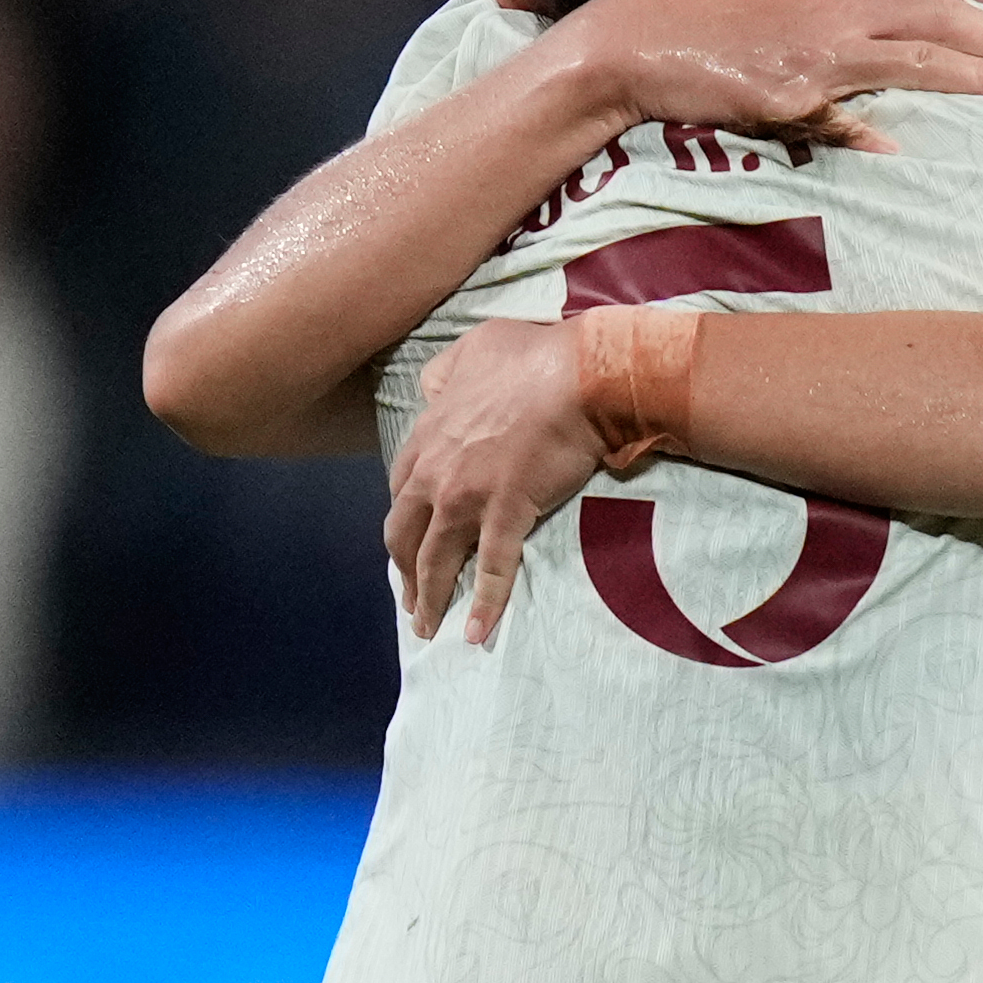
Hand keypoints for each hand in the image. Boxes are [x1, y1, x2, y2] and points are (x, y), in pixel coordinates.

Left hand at [385, 319, 606, 643]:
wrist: (581, 373)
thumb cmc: (536, 354)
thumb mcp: (476, 348)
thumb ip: (447, 372)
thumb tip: (435, 386)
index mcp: (430, 433)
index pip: (401, 487)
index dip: (402, 519)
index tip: (408, 542)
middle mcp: (437, 470)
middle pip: (403, 533)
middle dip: (403, 570)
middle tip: (411, 598)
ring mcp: (467, 494)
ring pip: (435, 559)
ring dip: (429, 599)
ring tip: (431, 629)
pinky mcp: (506, 512)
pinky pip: (491, 569)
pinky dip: (483, 605)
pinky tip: (477, 634)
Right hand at [547, 0, 982, 150]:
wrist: (637, 40)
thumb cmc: (695, 7)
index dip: (964, 16)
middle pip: (932, 13)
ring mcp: (817, 43)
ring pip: (915, 51)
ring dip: (976, 69)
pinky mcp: (794, 86)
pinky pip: (854, 105)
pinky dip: (884, 118)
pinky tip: (915, 134)